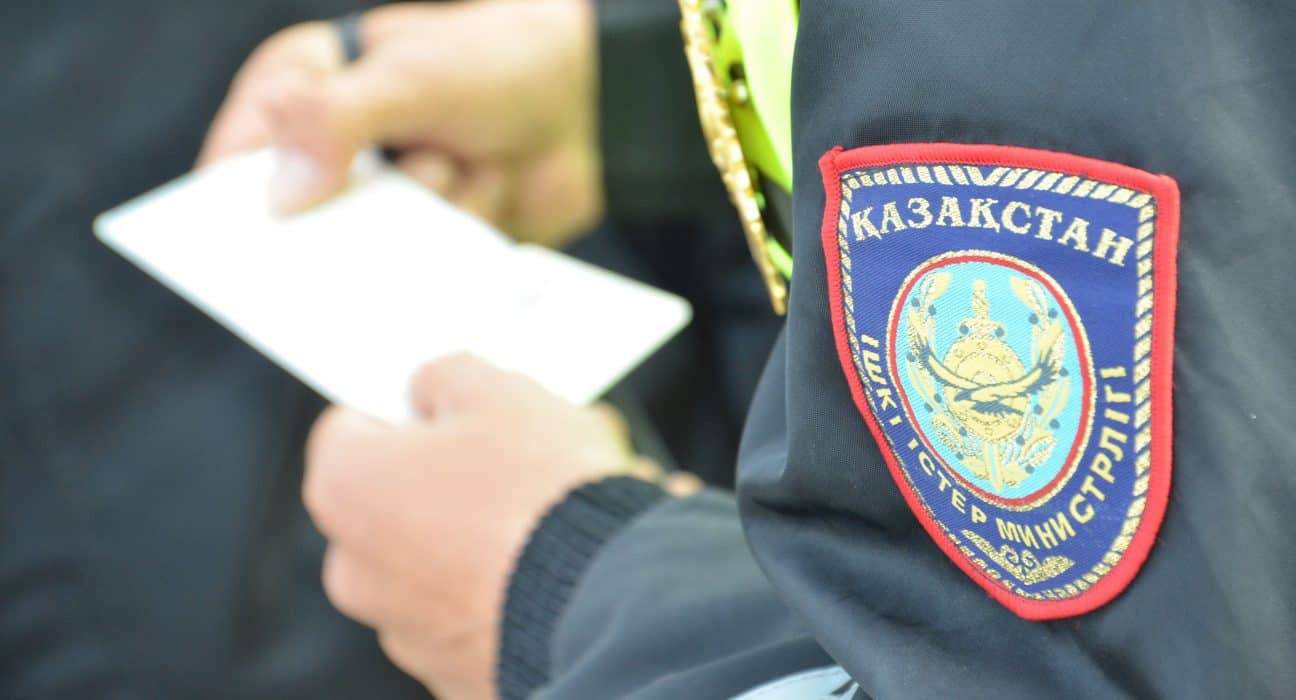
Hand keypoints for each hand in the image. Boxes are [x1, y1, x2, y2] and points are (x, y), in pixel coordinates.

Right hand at [198, 0, 601, 246]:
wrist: (594, 103)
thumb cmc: (498, 62)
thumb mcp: (411, 76)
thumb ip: (336, 119)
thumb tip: (282, 195)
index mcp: (310, 90)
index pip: (242, 153)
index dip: (238, 201)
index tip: (250, 237)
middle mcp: (339, 154)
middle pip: (298, 221)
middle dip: (340, 226)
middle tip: (369, 221)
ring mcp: (387, 204)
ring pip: (366, 252)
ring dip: (418, 218)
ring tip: (459, 166)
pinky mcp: (429, 245)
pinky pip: (418, 273)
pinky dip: (452, 244)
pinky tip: (480, 199)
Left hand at [302, 355, 695, 697]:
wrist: (609, 605)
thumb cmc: (546, 498)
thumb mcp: (502, 393)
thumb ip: (451, 377)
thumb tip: (437, 389)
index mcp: (348, 487)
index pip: (350, 427)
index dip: (406, 408)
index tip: (447, 405)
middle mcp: (358, 571)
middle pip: (401, 499)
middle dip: (456, 476)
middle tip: (522, 455)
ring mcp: (407, 631)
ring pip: (445, 560)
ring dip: (490, 535)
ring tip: (566, 513)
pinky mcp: (456, 672)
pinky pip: (481, 612)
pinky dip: (514, 590)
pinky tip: (570, 564)